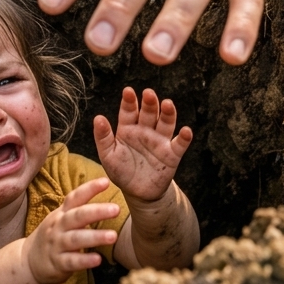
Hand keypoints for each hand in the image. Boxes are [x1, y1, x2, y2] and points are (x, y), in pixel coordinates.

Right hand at [25, 178, 120, 283]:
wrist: (29, 261)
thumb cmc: (54, 235)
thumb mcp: (62, 218)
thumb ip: (81, 208)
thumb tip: (105, 190)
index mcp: (62, 213)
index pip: (75, 197)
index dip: (90, 188)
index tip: (106, 181)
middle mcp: (58, 226)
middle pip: (77, 216)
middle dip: (97, 211)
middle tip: (116, 209)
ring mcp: (57, 245)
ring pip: (76, 239)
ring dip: (95, 237)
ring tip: (113, 236)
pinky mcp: (57, 264)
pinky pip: (71, 261)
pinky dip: (84, 260)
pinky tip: (98, 259)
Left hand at [94, 87, 191, 202]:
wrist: (138, 193)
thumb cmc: (121, 171)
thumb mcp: (108, 156)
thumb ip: (103, 138)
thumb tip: (98, 118)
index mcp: (128, 128)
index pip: (129, 111)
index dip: (129, 101)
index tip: (128, 91)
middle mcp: (145, 130)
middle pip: (149, 112)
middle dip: (149, 102)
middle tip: (148, 93)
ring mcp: (159, 141)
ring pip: (166, 123)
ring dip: (168, 113)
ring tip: (168, 104)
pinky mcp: (172, 155)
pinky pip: (179, 144)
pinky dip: (184, 138)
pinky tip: (186, 131)